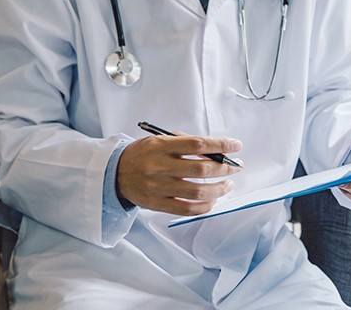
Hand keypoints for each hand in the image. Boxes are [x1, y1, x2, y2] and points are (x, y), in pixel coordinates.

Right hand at [117, 134, 242, 214]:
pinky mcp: (157, 204)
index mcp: (160, 146)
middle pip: (201, 169)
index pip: (197, 144)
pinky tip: (213, 200)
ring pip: (197, 192)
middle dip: (225, 168)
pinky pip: (186, 209)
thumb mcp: (159, 140)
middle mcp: (159, 166)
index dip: (220, 145)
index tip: (236, 146)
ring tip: (228, 184)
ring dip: (219, 188)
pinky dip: (205, 206)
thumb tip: (216, 151)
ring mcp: (158, 187)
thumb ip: (185, 143)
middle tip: (236, 166)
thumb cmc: (143, 154)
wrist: (114, 173)